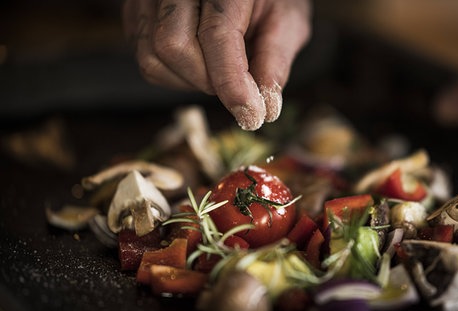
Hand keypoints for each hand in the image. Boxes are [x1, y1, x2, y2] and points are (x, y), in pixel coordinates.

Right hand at [123, 0, 311, 129]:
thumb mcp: (286, 19)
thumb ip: (276, 58)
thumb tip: (266, 107)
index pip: (216, 34)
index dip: (232, 82)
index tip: (251, 116)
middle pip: (173, 46)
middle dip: (208, 81)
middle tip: (238, 84)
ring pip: (153, 57)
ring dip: (189, 81)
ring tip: (218, 70)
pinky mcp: (137, 13)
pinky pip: (146, 58)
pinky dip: (175, 74)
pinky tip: (200, 62)